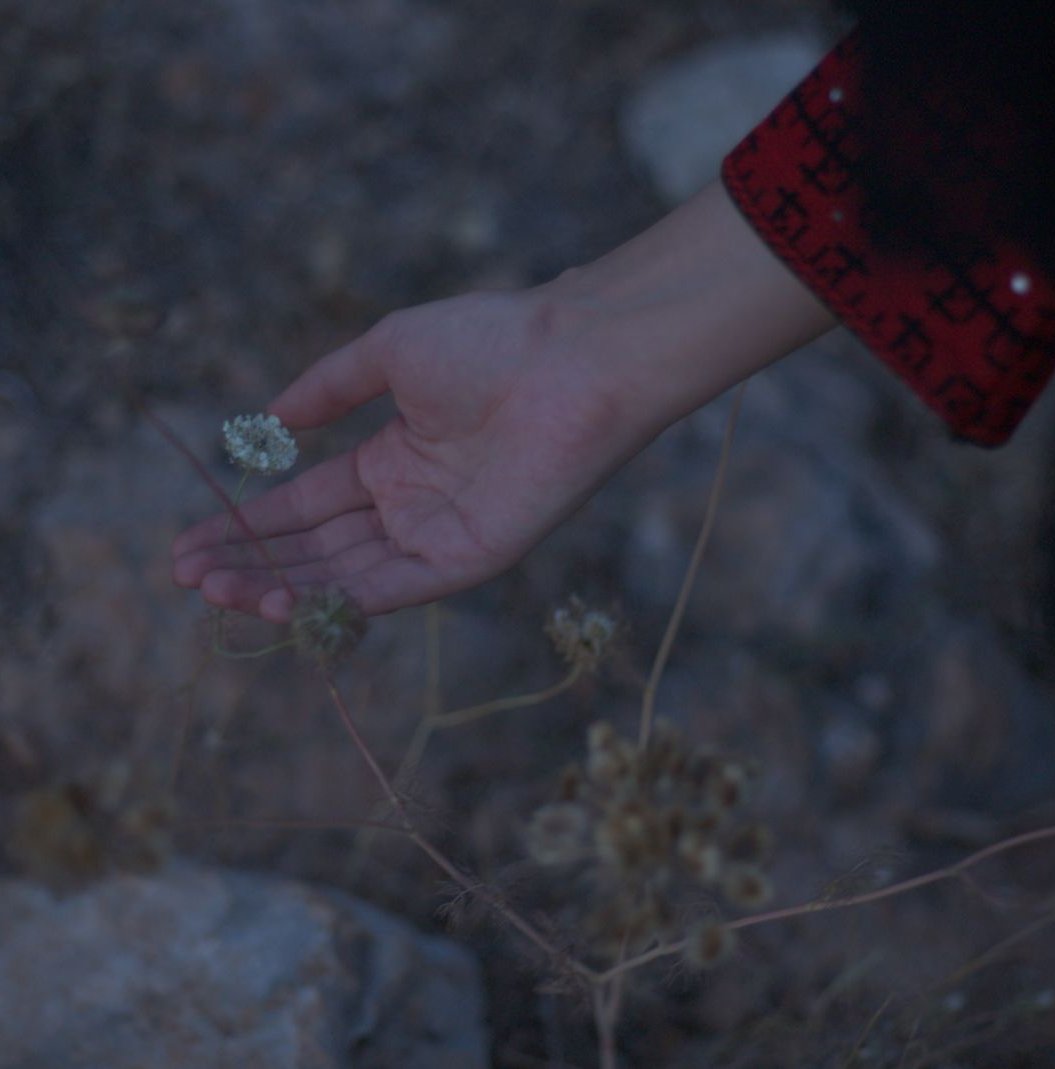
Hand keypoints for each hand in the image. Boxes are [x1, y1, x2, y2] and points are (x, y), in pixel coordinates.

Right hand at [172, 182, 833, 618]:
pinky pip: (395, 588)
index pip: (307, 506)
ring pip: (347, 576)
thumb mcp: (387, 352)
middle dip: (252, 563)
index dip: (249, 526)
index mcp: (392, 462)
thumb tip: (270, 417)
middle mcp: (411, 506)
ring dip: (280, 586)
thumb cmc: (489, 341)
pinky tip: (282, 599)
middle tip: (189, 577)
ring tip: (216, 590)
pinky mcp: (470, 559)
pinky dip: (340, 600)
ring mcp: (439, 535)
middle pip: (318, 548)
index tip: (189, 544)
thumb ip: (329, 388)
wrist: (569, 356)